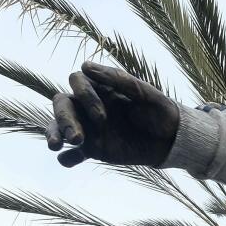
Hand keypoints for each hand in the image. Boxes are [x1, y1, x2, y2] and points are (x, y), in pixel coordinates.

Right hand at [48, 62, 179, 168]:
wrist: (171, 140)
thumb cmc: (159, 110)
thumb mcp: (145, 93)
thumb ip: (118, 80)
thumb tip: (85, 66)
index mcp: (101, 88)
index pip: (77, 81)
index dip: (84, 96)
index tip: (102, 115)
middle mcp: (89, 106)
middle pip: (62, 104)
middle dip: (64, 119)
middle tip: (77, 137)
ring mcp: (89, 128)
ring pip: (59, 126)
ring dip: (54, 134)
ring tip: (56, 146)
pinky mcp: (93, 149)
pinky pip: (72, 154)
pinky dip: (66, 158)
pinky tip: (68, 160)